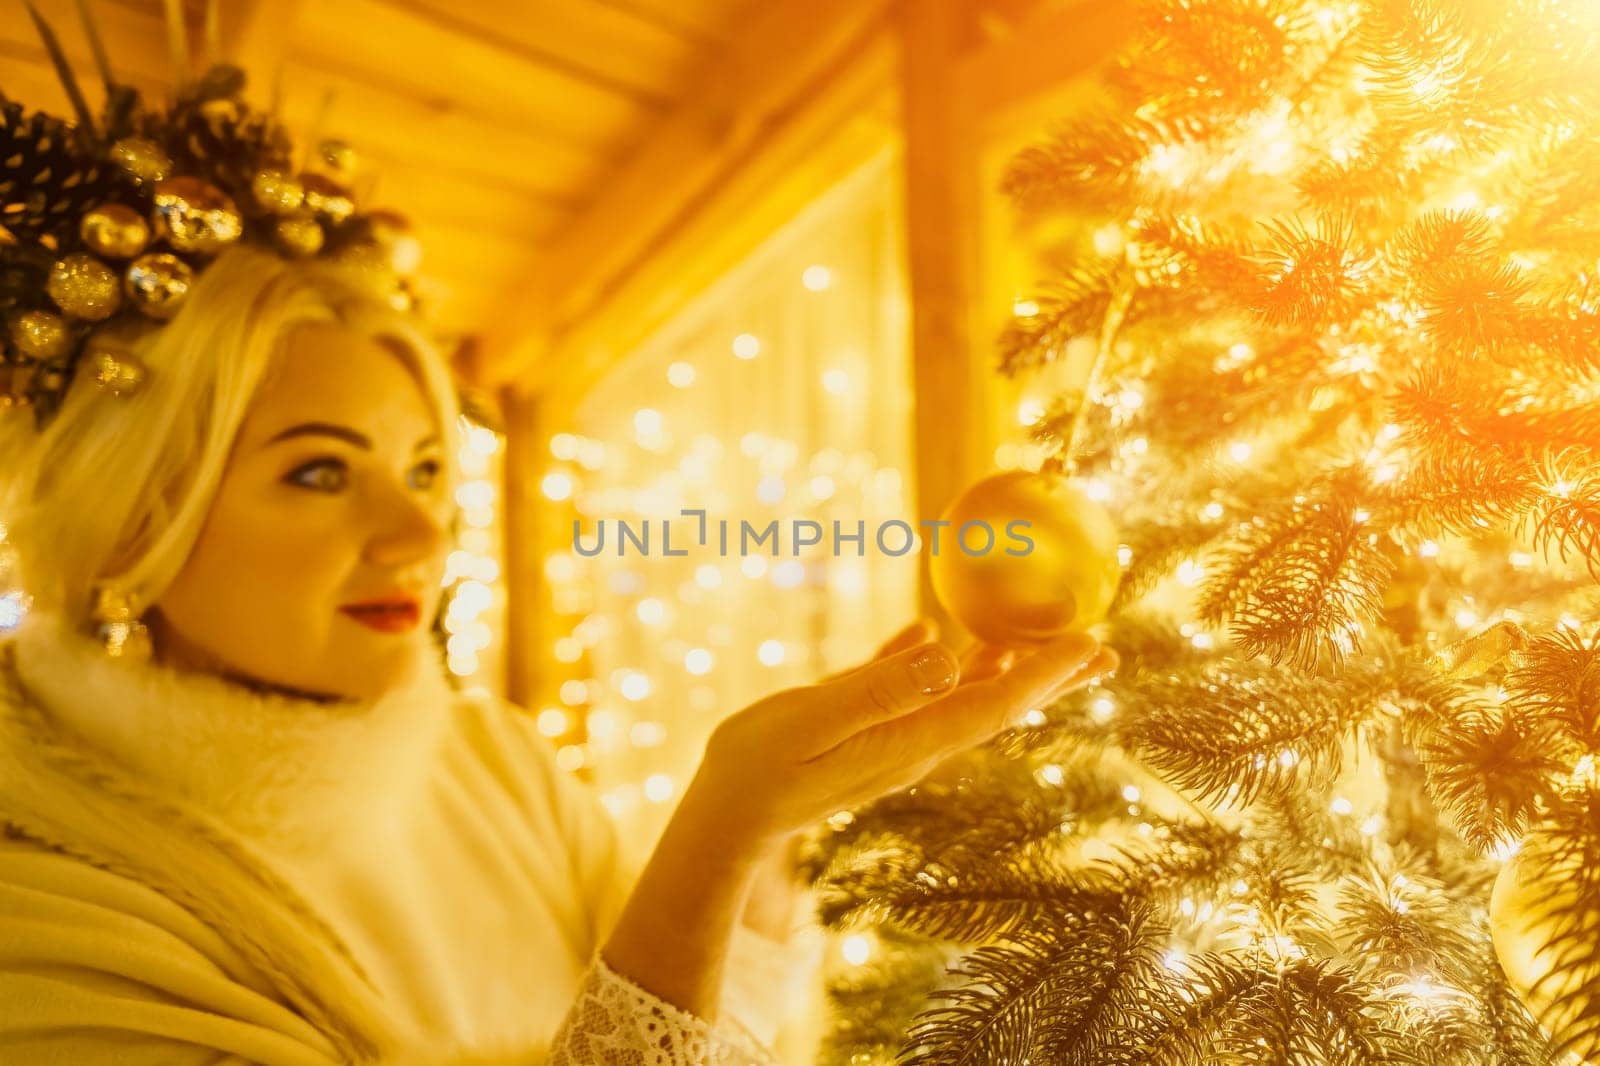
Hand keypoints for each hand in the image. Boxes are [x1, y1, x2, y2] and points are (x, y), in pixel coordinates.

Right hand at [684, 618, 1117, 853]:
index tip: (1089, 643)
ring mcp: (889, 741)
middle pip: (996, 705)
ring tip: (1042, 642)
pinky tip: (933, 634)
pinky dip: (933, 662)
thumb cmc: (757, 769)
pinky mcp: (861, 733)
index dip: (1045, 673)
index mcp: (909, 740)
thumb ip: (876, 688)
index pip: (994, 705)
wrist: (723, 820)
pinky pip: (911, 691)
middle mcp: (912, 744)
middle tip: (1103, 648)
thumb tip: (944, 656)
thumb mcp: (811, 719)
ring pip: (960, 698)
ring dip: (1003, 668)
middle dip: (1050, 676)